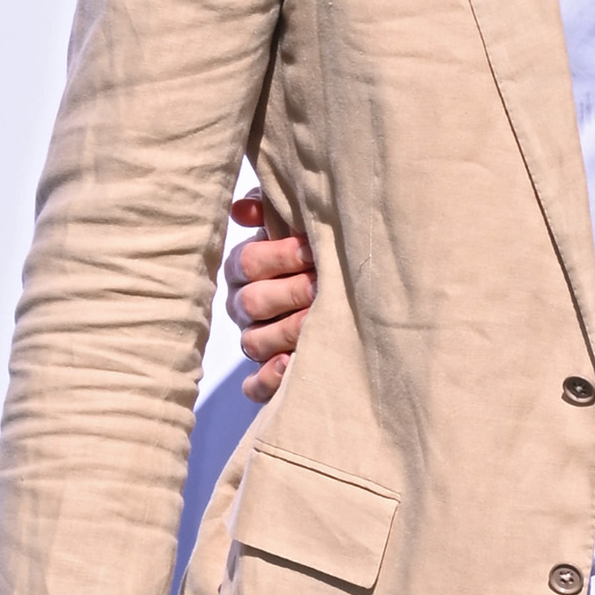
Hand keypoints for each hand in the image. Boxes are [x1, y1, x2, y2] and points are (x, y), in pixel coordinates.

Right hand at [224, 185, 316, 400]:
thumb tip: (242, 209)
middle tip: (320, 287)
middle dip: (288, 292)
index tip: (313, 251)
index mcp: (246, 270)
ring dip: (285, 332)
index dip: (279, 255)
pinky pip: (256, 385)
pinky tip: (290, 366)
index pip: (247, 262)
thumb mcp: (298, 225)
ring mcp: (256, 341)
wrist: (351, 296)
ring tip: (316, 323)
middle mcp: (245, 306)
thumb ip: (272, 210)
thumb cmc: (320, 252)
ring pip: (254, 341)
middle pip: (251, 302)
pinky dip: (269, 379)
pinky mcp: (268, 375)